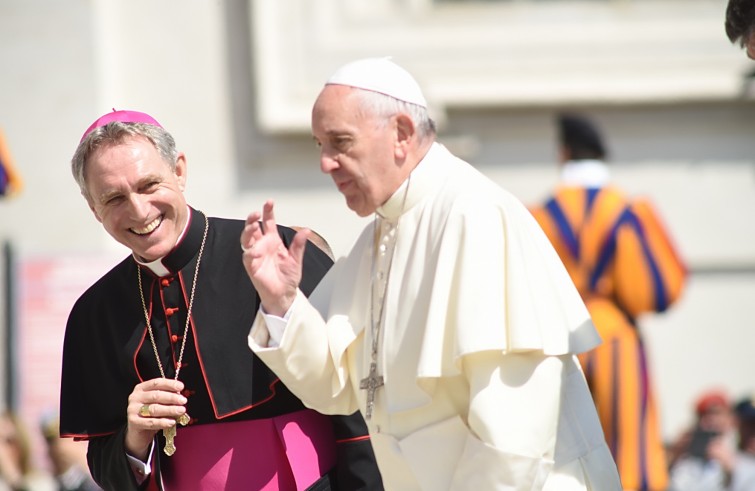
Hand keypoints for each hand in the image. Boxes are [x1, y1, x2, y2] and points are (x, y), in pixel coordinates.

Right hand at [125, 378, 186, 459]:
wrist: (138, 431)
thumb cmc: (151, 414)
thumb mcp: (158, 403)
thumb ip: (167, 398)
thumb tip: (180, 397)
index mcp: (141, 388)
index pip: (156, 383)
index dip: (170, 384)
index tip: (181, 387)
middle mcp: (135, 397)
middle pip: (155, 395)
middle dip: (172, 398)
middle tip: (183, 401)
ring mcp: (133, 410)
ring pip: (154, 409)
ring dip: (170, 409)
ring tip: (181, 411)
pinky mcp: (133, 422)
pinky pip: (151, 422)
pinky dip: (163, 422)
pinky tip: (172, 422)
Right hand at [241, 200, 308, 315]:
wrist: (284, 294)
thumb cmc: (287, 277)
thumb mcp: (296, 259)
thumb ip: (299, 245)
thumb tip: (306, 231)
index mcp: (273, 241)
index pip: (268, 223)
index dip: (268, 212)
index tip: (269, 202)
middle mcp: (262, 246)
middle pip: (253, 228)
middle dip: (253, 219)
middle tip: (256, 213)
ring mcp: (256, 255)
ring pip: (246, 239)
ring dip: (248, 231)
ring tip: (253, 225)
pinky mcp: (252, 266)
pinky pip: (247, 257)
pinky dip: (250, 252)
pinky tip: (255, 250)